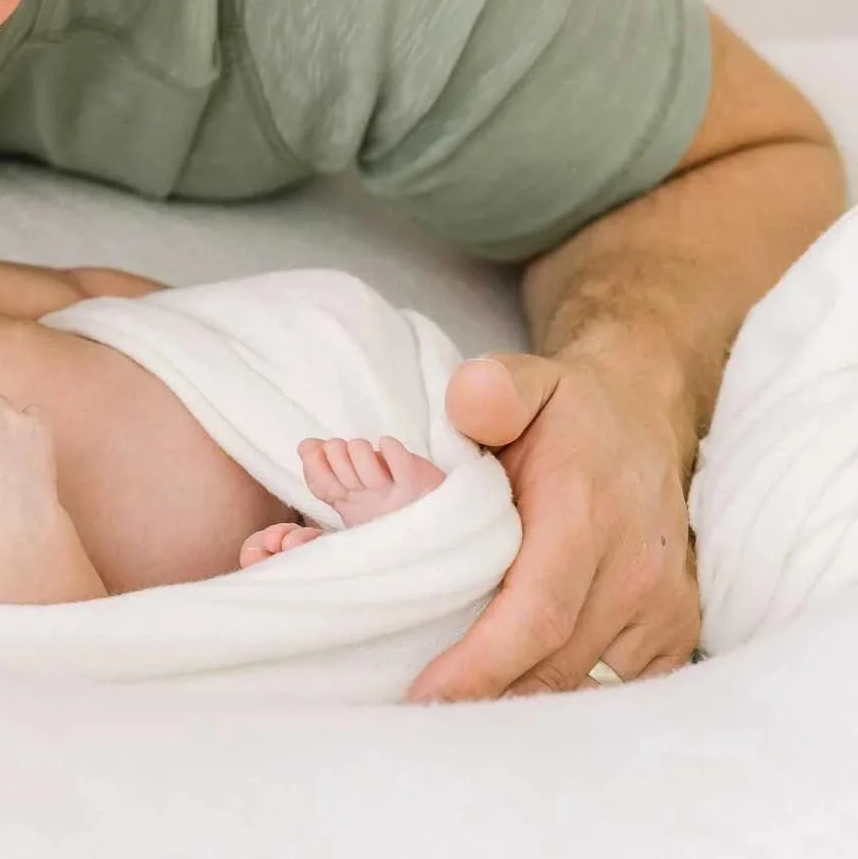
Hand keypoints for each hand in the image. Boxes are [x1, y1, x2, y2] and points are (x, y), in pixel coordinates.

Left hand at [409, 353, 700, 700]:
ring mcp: (661, 604)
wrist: (643, 415)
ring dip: (521, 700)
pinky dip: (566, 695)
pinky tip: (515, 693)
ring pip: (583, 681)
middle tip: (416, 712)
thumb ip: (492, 390)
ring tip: (454, 707)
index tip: (427, 696)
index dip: (482, 664)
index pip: (536, 613)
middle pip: (554, 663)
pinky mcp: (675, 628)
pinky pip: (620, 685)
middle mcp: (633, 569)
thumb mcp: (523, 380)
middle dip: (486, 696)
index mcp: (586, 517)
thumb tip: (469, 408)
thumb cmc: (567, 411)